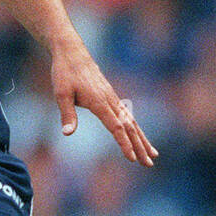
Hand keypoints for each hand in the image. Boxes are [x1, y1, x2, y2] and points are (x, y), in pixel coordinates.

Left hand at [51, 38, 157, 166]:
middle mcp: (110, 100)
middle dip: (140, 147)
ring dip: (142, 139)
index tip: (132, 159)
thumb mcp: (61, 93)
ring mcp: (112, 98)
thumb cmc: (65, 73)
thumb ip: (67, 114)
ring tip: (154, 155)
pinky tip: (139, 137)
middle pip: (129, 127)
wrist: (72, 52)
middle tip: (149, 164)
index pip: (116, 127)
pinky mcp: (111, 96)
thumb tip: (68, 133)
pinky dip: (135, 128)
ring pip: (132, 121)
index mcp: (99, 101)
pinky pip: (127, 115)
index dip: (124, 143)